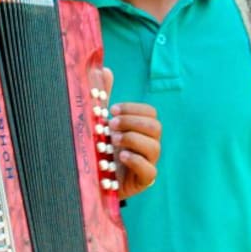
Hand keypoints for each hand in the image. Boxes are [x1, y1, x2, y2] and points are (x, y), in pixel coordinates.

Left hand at [99, 68, 160, 200]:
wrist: (95, 179)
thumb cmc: (102, 148)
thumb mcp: (101, 123)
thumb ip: (104, 98)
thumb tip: (105, 70)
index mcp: (141, 129)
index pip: (150, 112)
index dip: (133, 109)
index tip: (112, 110)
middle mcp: (149, 144)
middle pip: (155, 126)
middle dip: (133, 122)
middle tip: (112, 125)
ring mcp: (149, 162)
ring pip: (154, 147)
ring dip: (132, 139)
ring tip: (113, 141)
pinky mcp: (144, 180)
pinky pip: (150, 170)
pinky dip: (136, 160)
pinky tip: (121, 156)